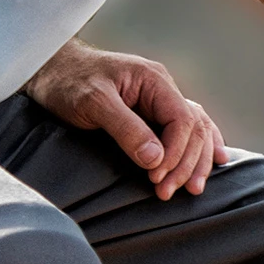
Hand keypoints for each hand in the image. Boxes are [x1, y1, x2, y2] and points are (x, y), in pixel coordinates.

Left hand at [25, 40, 230, 198]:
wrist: (49, 69)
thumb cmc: (68, 81)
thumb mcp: (93, 102)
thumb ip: (126, 128)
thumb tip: (156, 159)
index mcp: (154, 81)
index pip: (183, 120)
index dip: (175, 152)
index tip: (156, 177)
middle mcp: (163, 89)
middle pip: (194, 129)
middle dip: (186, 163)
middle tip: (167, 193)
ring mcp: (159, 101)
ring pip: (196, 131)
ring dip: (196, 161)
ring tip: (193, 189)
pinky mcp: (151, 113)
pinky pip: (185, 131)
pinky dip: (200, 148)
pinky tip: (214, 160)